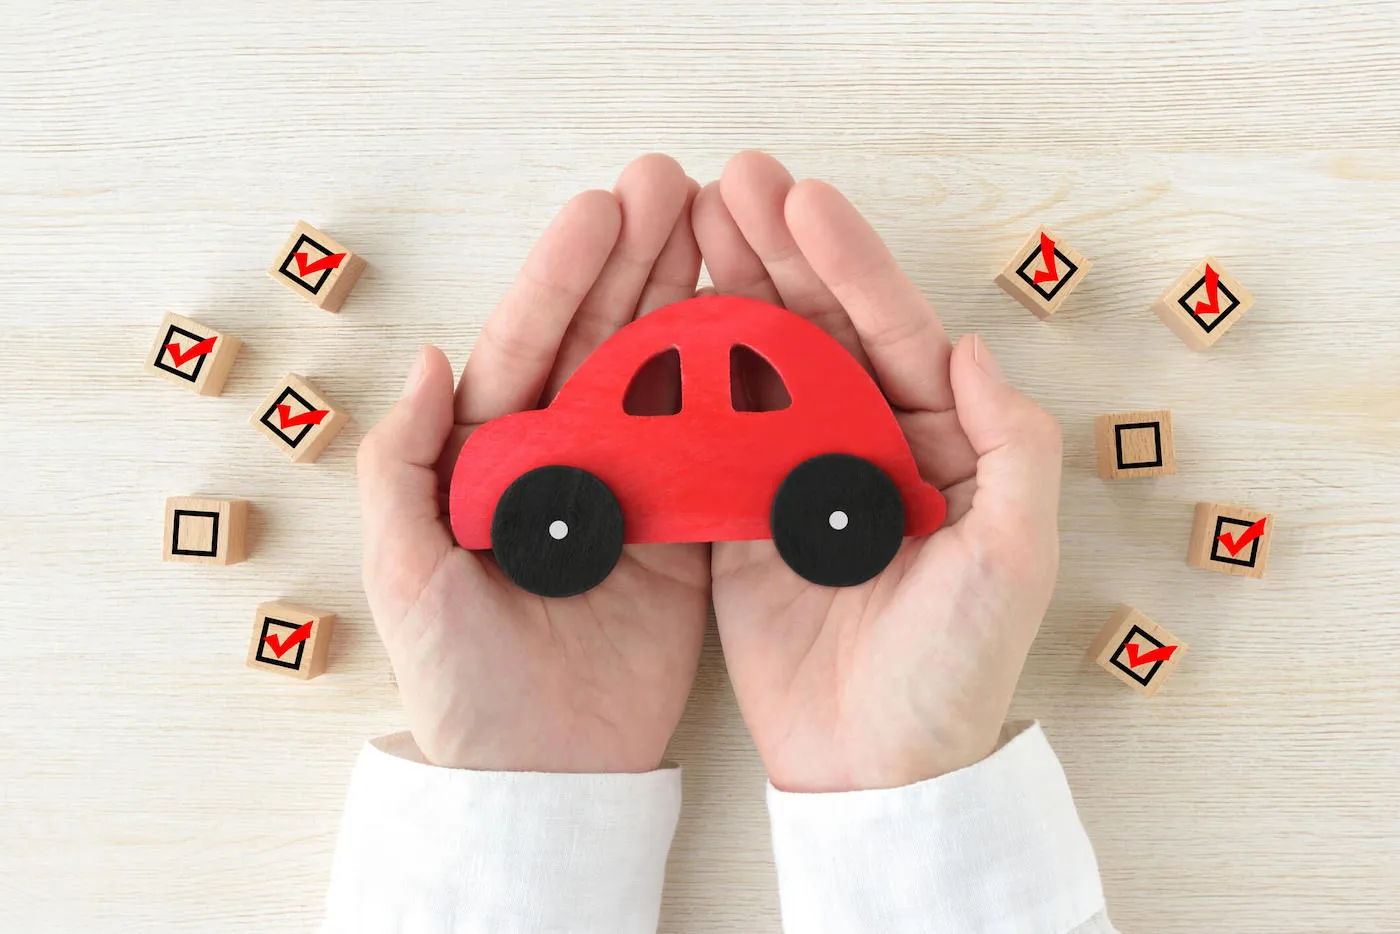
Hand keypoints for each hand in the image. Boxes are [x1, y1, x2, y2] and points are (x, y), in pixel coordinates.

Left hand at [357, 154, 709, 772]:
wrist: (543, 773)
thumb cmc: (459, 680)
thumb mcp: (407, 573)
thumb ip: (404, 467)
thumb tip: (429, 358)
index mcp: (493, 456)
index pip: (530, 345)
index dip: (563, 275)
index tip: (601, 208)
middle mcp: (567, 460)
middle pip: (604, 342)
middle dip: (636, 261)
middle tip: (676, 184)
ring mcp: (631, 491)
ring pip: (665, 378)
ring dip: (691, 303)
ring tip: (726, 232)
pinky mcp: (684, 532)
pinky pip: (715, 448)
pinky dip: (739, 392)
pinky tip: (762, 332)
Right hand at [693, 152, 1062, 791]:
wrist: (873, 766)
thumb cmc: (956, 671)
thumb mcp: (1013, 560)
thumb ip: (1009, 450)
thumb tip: (972, 348)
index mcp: (935, 442)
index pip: (892, 332)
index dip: (850, 263)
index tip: (804, 200)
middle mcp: (863, 444)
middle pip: (817, 329)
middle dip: (776, 252)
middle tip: (729, 183)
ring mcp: (795, 475)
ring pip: (758, 365)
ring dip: (726, 292)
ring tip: (688, 225)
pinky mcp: (739, 516)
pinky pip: (708, 432)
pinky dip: (684, 377)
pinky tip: (657, 320)